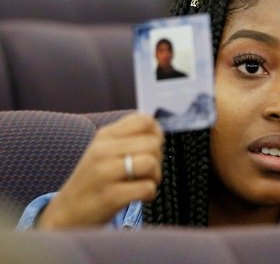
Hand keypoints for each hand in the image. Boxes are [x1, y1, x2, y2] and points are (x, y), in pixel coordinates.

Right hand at [38, 113, 163, 228]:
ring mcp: (105, 172)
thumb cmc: (93, 181)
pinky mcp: (110, 196)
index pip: (144, 120)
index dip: (156, 134)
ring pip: (151, 163)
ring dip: (155, 177)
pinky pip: (147, 188)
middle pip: (152, 143)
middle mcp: (103, 150)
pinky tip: (139, 197)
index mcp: (105, 135)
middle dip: (157, 159)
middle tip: (146, 171)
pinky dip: (150, 194)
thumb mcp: (104, 151)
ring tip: (143, 183)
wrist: (67, 213)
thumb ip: (128, 138)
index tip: (151, 148)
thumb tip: (159, 133)